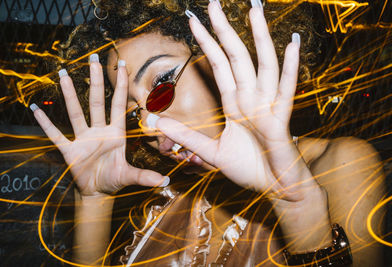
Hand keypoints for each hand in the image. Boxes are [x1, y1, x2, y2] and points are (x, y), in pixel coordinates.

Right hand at [32, 56, 167, 196]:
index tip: (122, 65)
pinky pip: (56, 135)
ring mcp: (83, 139)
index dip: (121, 85)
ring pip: (76, 113)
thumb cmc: (113, 180)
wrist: (96, 192)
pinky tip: (36, 109)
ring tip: (63, 75)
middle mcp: (99, 131)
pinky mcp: (70, 150)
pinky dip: (46, 124)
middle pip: (97, 102)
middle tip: (93, 59)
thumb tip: (166, 181)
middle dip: (96, 81)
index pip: (119, 105)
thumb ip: (145, 176)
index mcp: (115, 134)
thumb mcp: (129, 176)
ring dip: (69, 95)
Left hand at [156, 2, 319, 201]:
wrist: (275, 188)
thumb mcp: (211, 153)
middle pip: (236, 56)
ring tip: (254, 9)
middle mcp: (250, 97)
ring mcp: (266, 105)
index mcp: (235, 102)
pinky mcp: (280, 119)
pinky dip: (290, 66)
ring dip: (259, 37)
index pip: (218, 64)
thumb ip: (185, 136)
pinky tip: (292, 42)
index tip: (193, 20)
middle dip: (225, 29)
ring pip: (262, 64)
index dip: (206, 42)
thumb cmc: (249, 168)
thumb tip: (155, 121)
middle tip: (213, 2)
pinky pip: (286, 89)